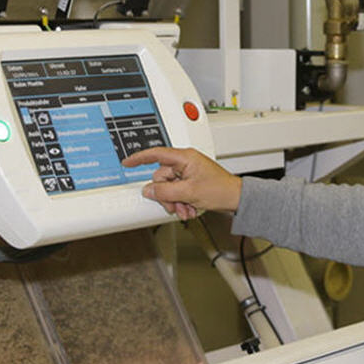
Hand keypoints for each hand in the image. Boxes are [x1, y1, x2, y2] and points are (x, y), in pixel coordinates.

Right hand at [122, 147, 241, 219]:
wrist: (236, 199)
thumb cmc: (221, 189)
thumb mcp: (188, 192)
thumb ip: (165, 191)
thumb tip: (149, 190)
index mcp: (184, 157)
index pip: (156, 154)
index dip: (139, 158)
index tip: (127, 162)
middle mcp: (185, 162)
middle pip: (161, 178)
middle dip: (166, 195)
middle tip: (175, 205)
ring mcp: (188, 173)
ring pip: (169, 188)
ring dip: (174, 201)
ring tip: (186, 209)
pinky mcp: (191, 182)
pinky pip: (177, 192)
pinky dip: (180, 202)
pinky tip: (190, 208)